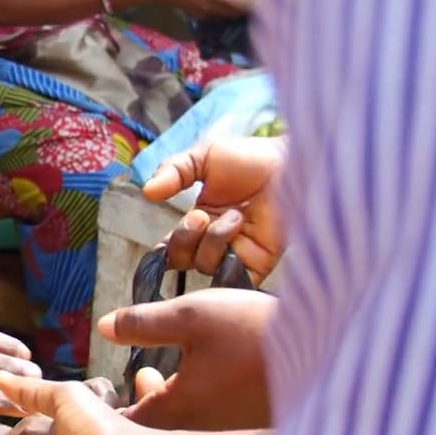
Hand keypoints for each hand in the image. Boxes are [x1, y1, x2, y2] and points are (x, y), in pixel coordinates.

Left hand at [102, 289, 276, 430]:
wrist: (332, 353)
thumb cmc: (256, 334)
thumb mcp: (192, 316)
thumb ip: (144, 323)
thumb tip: (105, 327)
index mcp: (177, 411)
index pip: (127, 425)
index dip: (108, 412)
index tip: (99, 395)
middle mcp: (201, 432)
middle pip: (154, 429)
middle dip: (137, 404)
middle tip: (125, 382)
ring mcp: (229, 431)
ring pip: (185, 423)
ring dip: (168, 399)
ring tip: (156, 373)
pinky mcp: (252, 424)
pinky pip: (213, 420)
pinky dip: (198, 401)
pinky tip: (204, 374)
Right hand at [143, 135, 286, 279]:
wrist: (290, 165)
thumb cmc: (251, 158)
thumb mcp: (203, 157)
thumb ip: (172, 172)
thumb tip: (146, 192)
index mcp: (201, 221)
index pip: (171, 249)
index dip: (162, 251)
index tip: (160, 245)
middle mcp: (216, 242)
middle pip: (182, 261)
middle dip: (184, 239)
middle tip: (201, 217)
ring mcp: (236, 254)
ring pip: (205, 265)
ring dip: (214, 238)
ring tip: (236, 215)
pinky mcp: (257, 265)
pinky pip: (232, 277)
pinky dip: (228, 257)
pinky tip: (238, 230)